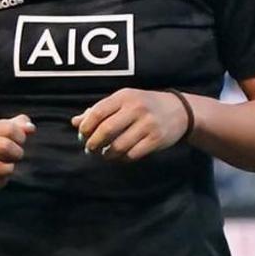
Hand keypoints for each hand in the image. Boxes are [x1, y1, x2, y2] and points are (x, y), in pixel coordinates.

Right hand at [0, 113, 33, 195]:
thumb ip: (16, 125)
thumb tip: (31, 128)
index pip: (10, 128)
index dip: (21, 136)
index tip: (19, 141)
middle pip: (6, 146)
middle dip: (17, 153)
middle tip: (14, 156)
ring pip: (6, 168)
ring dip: (9, 169)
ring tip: (3, 166)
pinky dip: (1, 181)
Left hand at [75, 88, 193, 162]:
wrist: (179, 110)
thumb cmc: (145, 105)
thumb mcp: (123, 101)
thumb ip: (99, 110)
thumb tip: (75, 122)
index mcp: (125, 96)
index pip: (98, 112)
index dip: (86, 127)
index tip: (82, 136)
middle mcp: (136, 108)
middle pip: (106, 130)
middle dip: (94, 143)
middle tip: (90, 149)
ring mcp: (148, 124)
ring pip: (119, 145)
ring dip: (107, 154)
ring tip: (104, 155)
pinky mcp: (156, 139)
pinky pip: (133, 154)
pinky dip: (122, 159)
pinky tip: (120, 157)